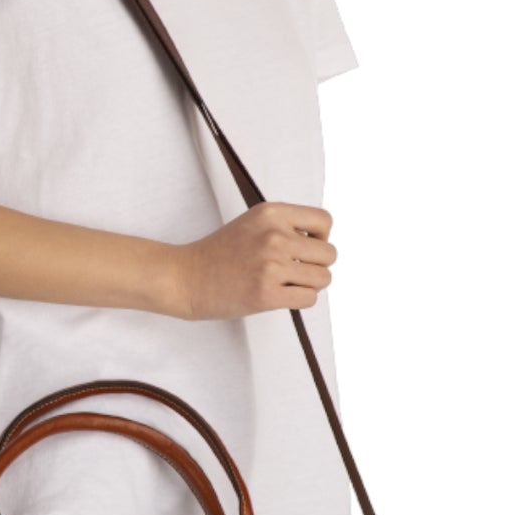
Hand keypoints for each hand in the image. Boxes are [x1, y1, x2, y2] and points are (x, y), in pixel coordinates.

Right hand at [169, 201, 335, 321]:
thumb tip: (321, 243)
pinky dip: (299, 300)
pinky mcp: (267, 293)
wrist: (185, 277)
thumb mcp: (252, 223)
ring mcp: (270, 265)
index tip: (306, 249)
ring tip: (285, 284)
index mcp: (271, 213)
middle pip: (329, 254)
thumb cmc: (218, 254)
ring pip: (323, 278)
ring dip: (309, 285)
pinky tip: (280, 296)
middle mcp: (274, 235)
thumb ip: (285, 227)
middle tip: (294, 271)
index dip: (321, 238)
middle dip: (316, 266)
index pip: (324, 221)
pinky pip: (309, 299)